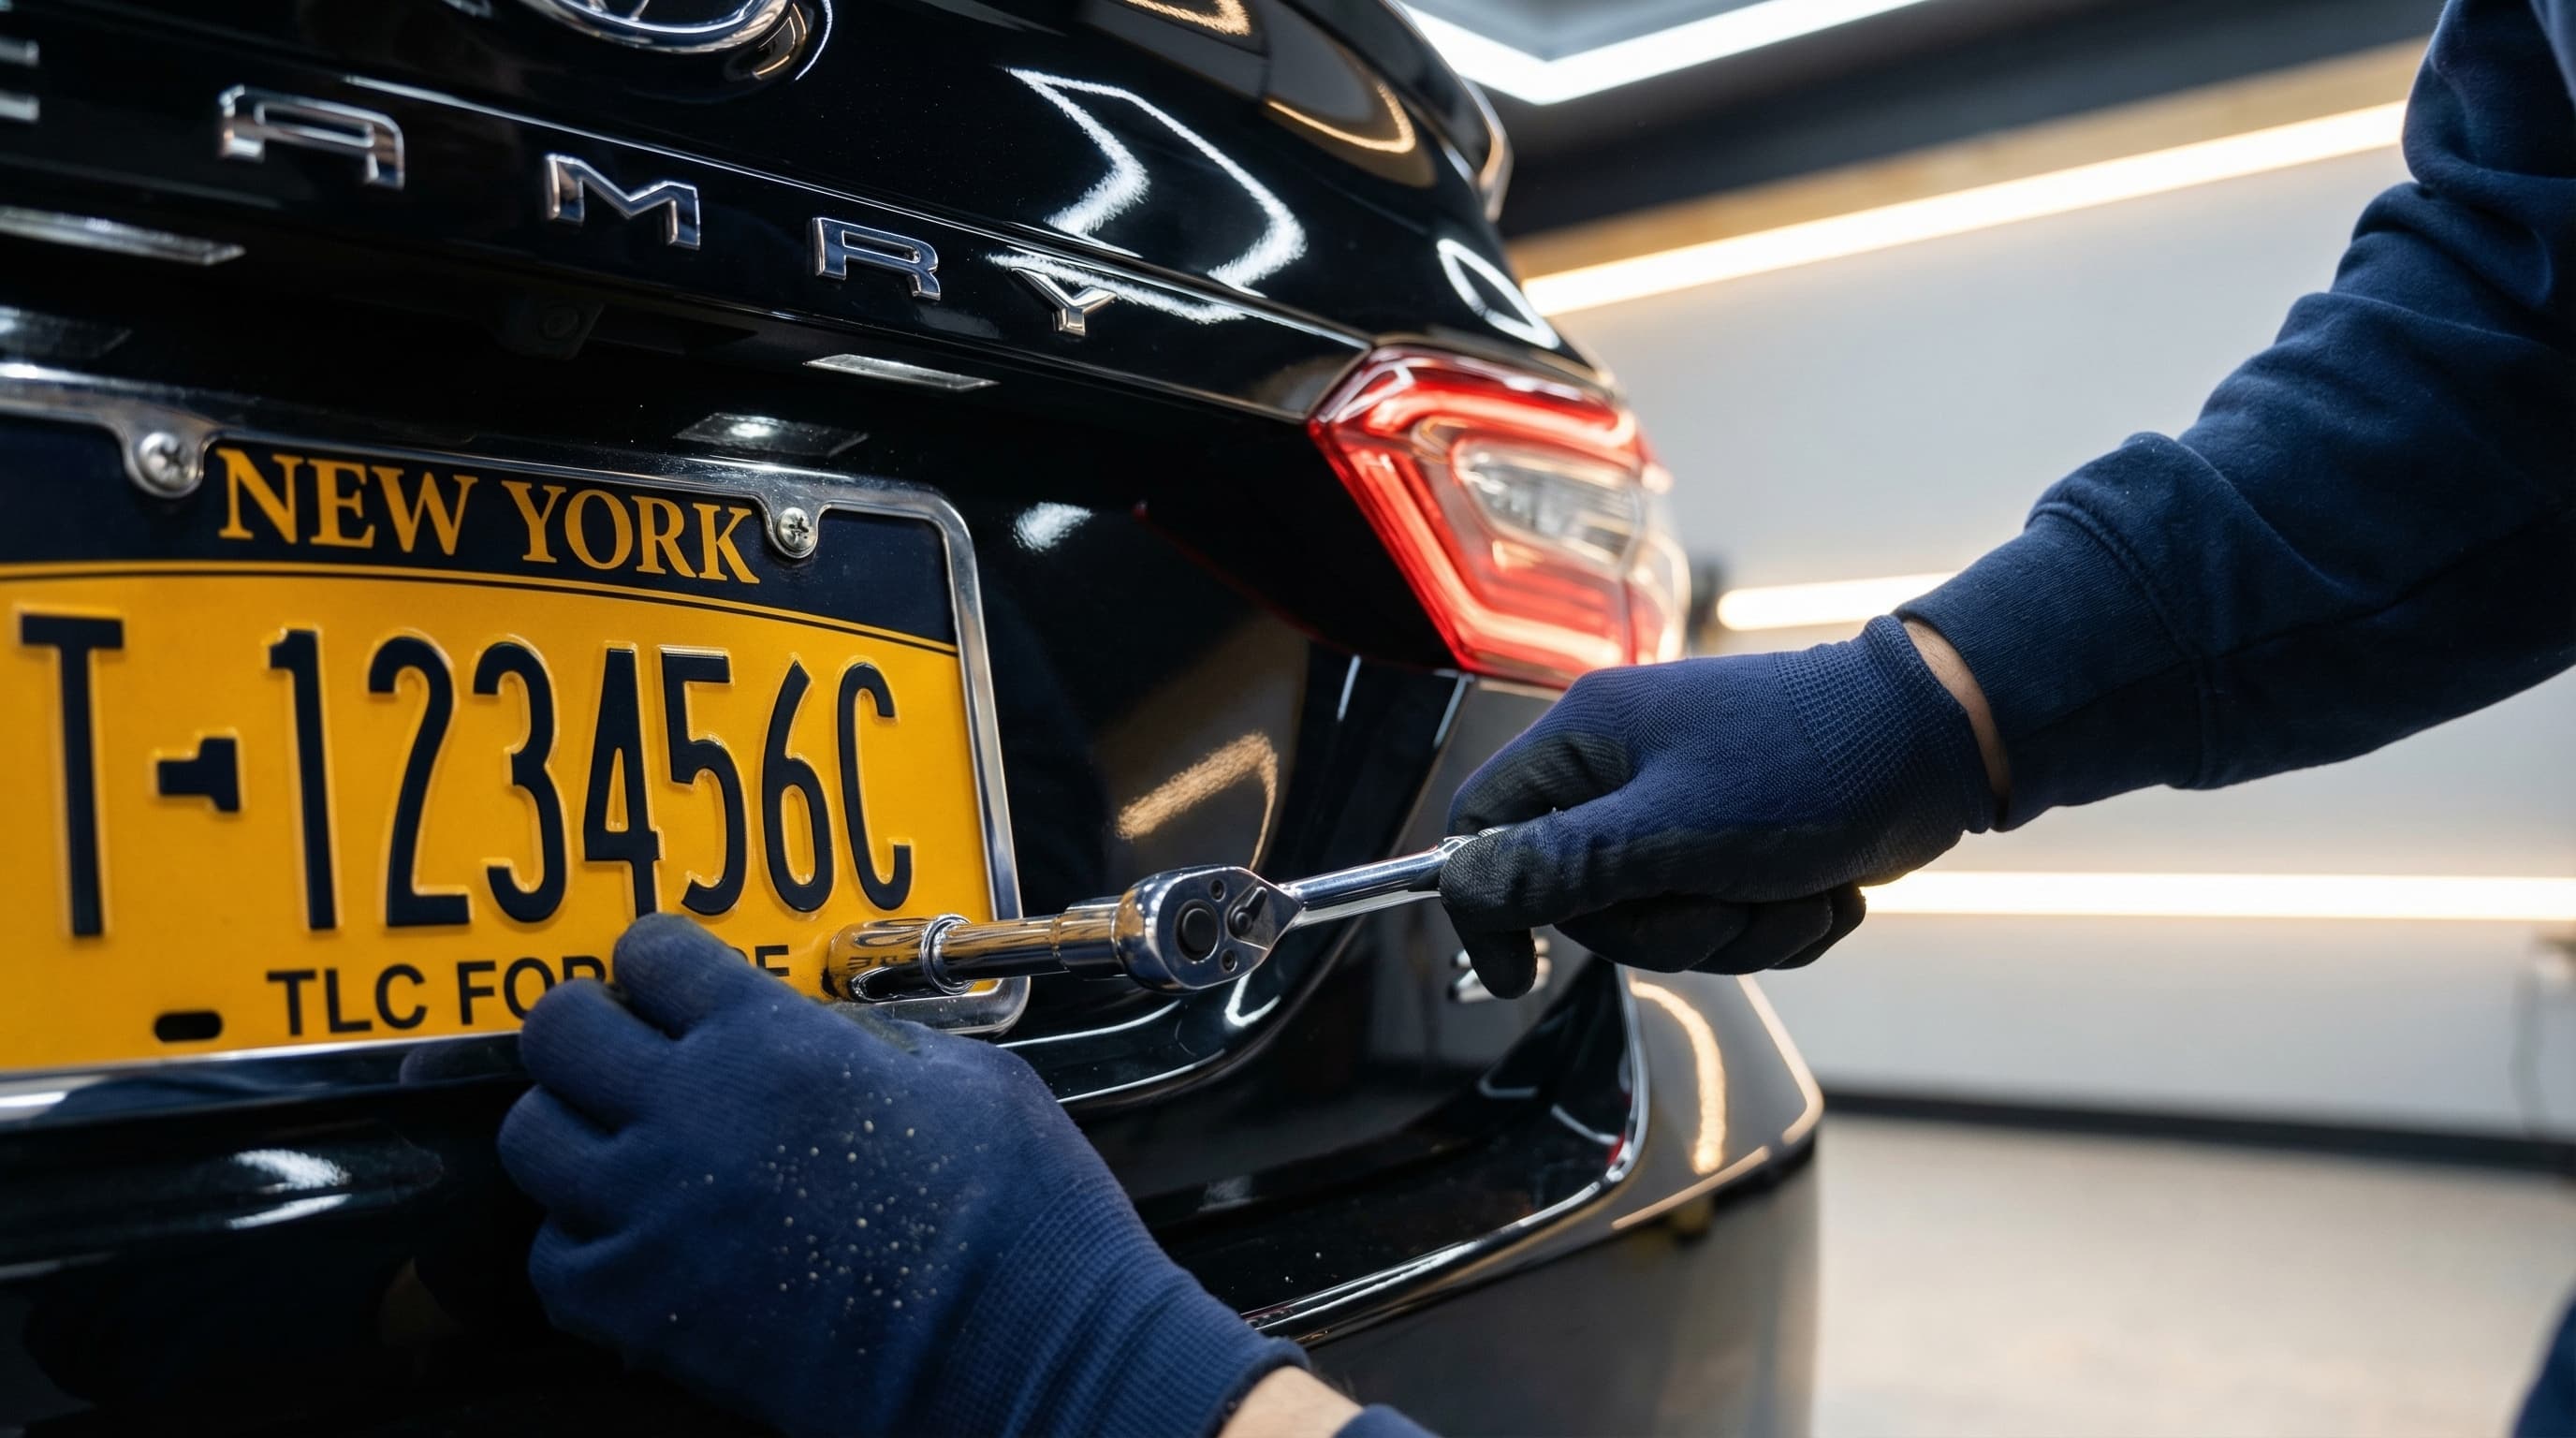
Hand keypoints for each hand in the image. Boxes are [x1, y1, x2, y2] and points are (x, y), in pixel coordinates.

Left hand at [500, 915, 1304, 1437]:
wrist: (1019, 1348)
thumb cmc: (1016, 1209)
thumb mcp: (960, 1073)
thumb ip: (860, 1042)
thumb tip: (815, 1041)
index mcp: (773, 1040)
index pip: (653, 951)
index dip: (660, 961)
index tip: (671, 980)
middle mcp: (693, 1113)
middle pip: (557, 1031)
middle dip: (586, 1030)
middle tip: (624, 1050)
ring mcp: (656, 1215)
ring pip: (529, 1137)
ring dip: (569, 1131)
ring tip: (619, 1145)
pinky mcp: (644, 1310)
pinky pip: (552, 1258)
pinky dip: (580, 1246)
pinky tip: (637, 1241)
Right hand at [1440, 616, 1997, 995]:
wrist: (1943, 743)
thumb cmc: (1811, 768)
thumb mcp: (1671, 833)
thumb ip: (1559, 867)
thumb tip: (1465, 891)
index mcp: (1589, 742)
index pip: (1483, 827)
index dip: (1487, 906)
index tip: (1516, 976)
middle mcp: (1625, 769)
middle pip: (1584, 899)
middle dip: (1669, 929)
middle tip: (1730, 906)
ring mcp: (1685, 805)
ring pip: (1662, 920)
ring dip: (1740, 932)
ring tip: (1801, 894)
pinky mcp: (1742, 840)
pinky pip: (1725, 918)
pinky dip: (1778, 926)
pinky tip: (1825, 893)